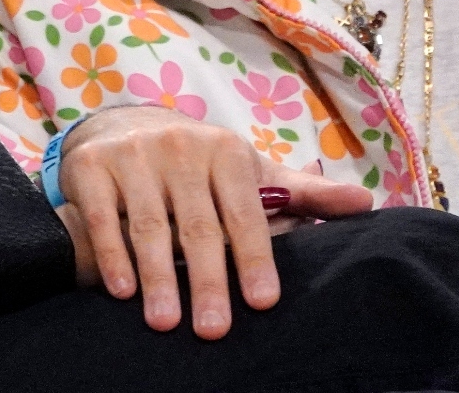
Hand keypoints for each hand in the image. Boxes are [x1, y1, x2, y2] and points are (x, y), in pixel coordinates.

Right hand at [58, 106, 371, 338]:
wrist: (124, 127)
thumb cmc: (200, 165)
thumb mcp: (250, 172)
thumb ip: (302, 194)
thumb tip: (366, 205)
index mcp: (226, 152)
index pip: (245, 210)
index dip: (255, 257)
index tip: (263, 301)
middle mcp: (180, 147)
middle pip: (197, 224)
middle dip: (207, 279)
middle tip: (214, 329)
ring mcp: (134, 154)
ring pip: (148, 223)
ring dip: (158, 276)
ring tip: (165, 322)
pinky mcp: (93, 165)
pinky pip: (102, 216)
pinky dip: (112, 254)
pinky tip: (121, 291)